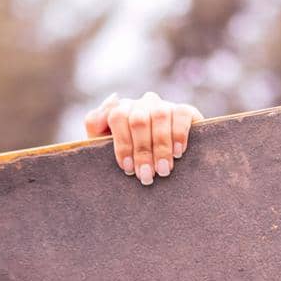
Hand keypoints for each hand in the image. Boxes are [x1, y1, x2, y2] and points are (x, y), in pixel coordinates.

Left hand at [83, 91, 203, 186]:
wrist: (163, 167)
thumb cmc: (130, 162)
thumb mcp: (107, 149)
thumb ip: (97, 128)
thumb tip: (106, 108)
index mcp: (120, 111)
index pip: (116, 116)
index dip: (122, 143)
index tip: (127, 168)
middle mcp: (141, 105)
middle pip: (138, 119)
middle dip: (142, 150)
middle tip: (146, 175)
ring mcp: (162, 105)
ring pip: (159, 115)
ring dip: (161, 146)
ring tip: (163, 170)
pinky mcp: (184, 110)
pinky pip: (181, 113)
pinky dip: (179, 134)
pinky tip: (177, 153)